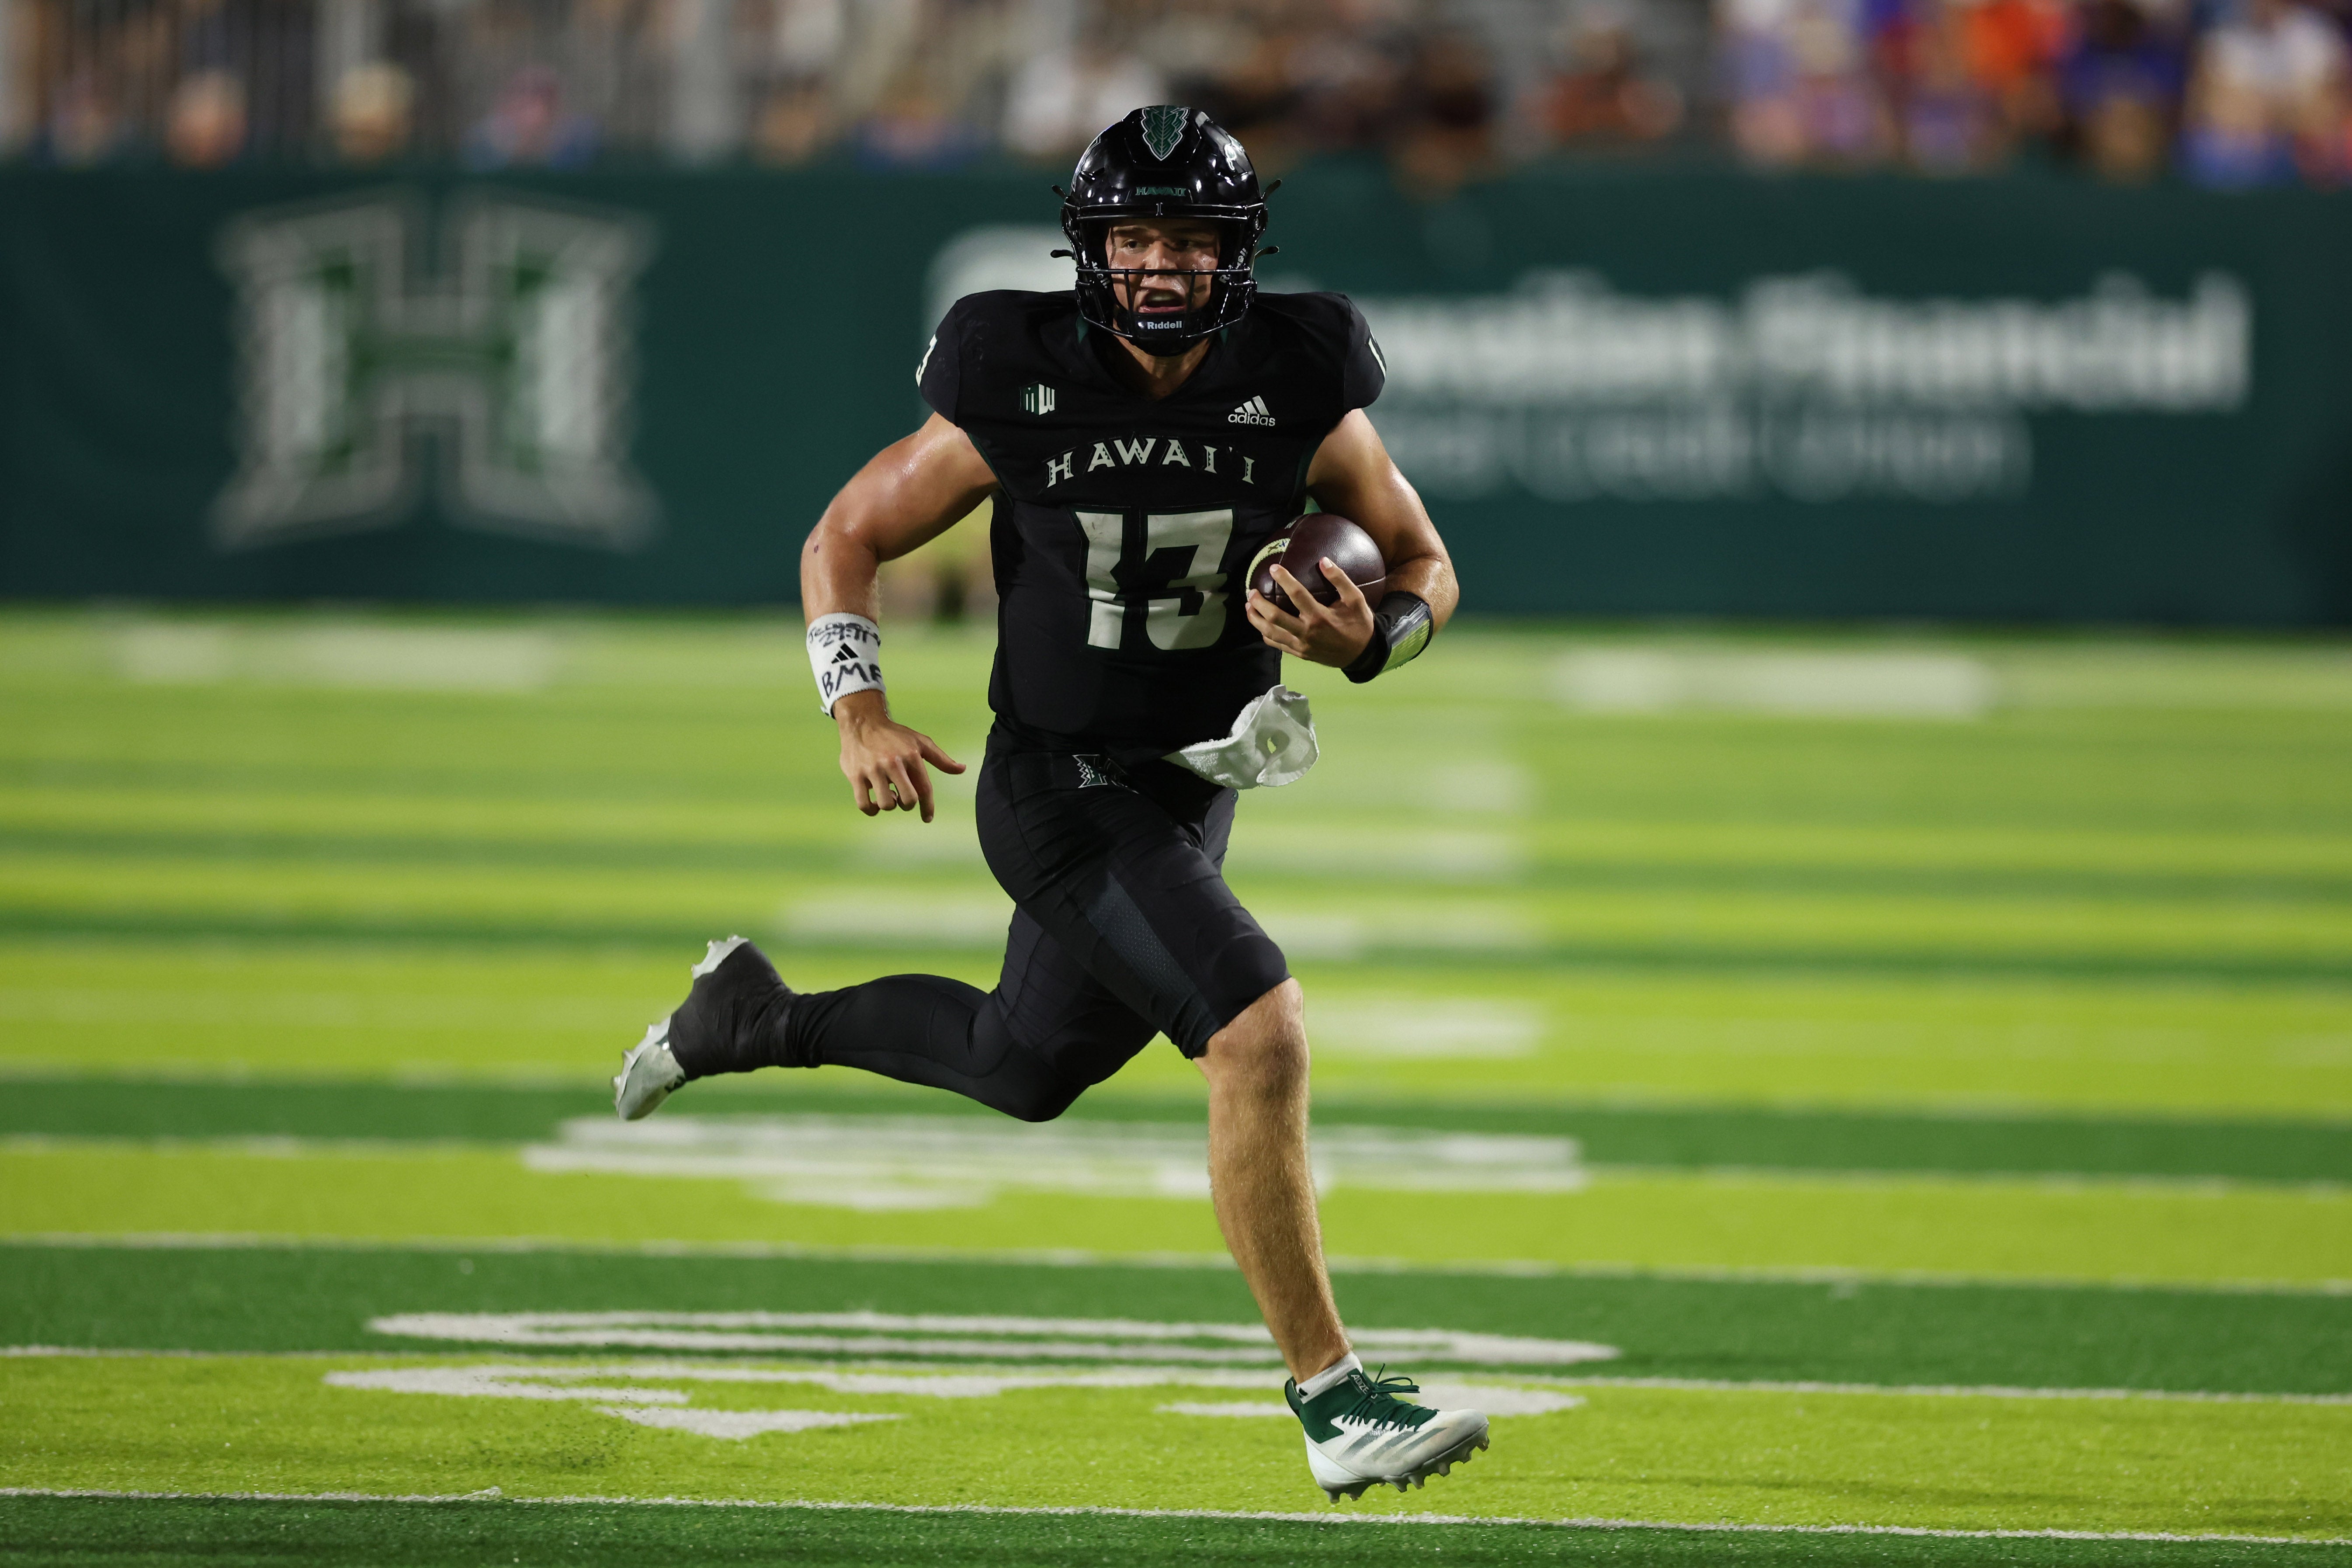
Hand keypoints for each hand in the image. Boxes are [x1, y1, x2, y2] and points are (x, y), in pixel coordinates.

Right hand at [833, 689, 963, 821]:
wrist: (862, 722)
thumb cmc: (894, 735)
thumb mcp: (920, 742)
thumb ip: (941, 759)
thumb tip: (962, 769)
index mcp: (911, 756)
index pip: (925, 789)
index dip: (928, 807)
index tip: (928, 818)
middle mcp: (893, 763)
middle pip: (908, 800)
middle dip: (908, 804)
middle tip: (903, 798)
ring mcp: (873, 769)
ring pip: (886, 804)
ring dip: (889, 805)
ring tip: (888, 795)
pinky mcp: (856, 775)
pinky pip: (864, 804)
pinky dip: (871, 810)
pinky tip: (874, 804)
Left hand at [1245, 559, 1374, 668]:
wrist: (1362, 655)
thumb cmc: (1359, 624)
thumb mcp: (1356, 600)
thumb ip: (1340, 580)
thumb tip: (1323, 561)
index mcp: (1320, 617)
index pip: (1297, 595)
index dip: (1284, 580)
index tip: (1273, 568)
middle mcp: (1307, 633)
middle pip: (1275, 618)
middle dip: (1259, 604)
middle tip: (1251, 591)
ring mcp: (1301, 645)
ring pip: (1271, 633)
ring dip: (1256, 619)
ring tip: (1249, 606)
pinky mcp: (1299, 654)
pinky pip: (1277, 644)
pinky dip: (1265, 634)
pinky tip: (1260, 625)